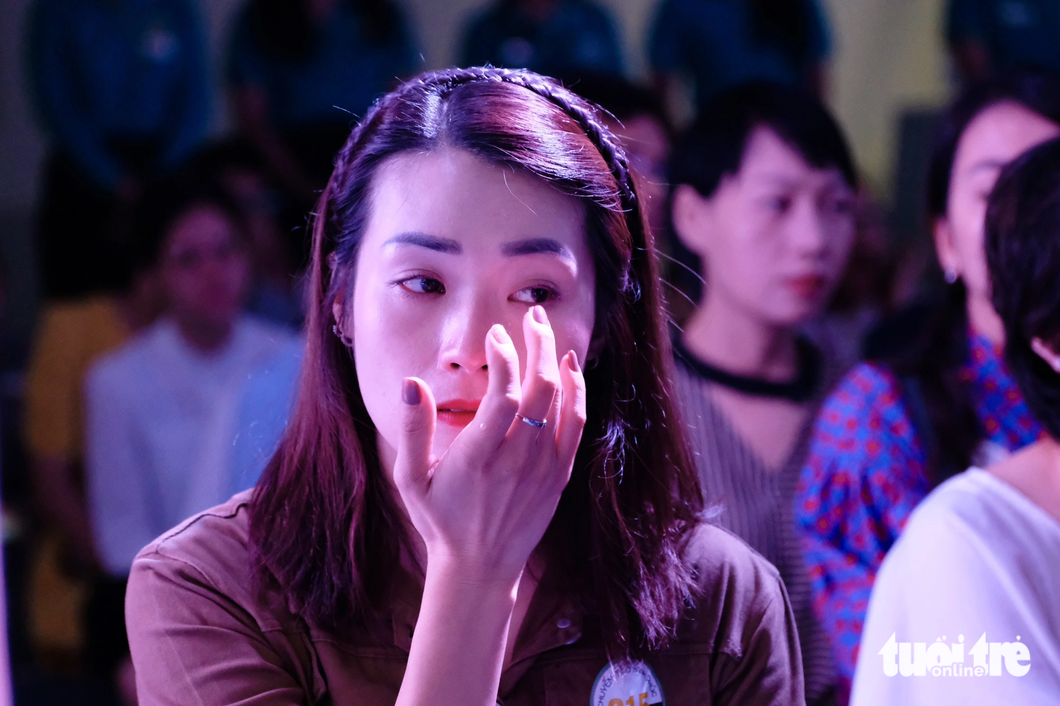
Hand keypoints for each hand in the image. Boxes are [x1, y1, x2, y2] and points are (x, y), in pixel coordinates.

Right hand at [393, 306, 585, 583]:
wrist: (480, 567)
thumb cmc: (439, 520)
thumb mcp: (410, 479)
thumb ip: (412, 430)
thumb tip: (410, 383)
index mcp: (477, 457)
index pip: (503, 394)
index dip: (504, 356)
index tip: (496, 333)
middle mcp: (516, 460)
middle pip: (540, 388)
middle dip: (538, 343)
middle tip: (530, 316)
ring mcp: (543, 467)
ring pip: (562, 401)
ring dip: (557, 360)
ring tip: (546, 330)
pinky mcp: (559, 475)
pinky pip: (576, 423)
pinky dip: (577, 391)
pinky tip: (569, 367)